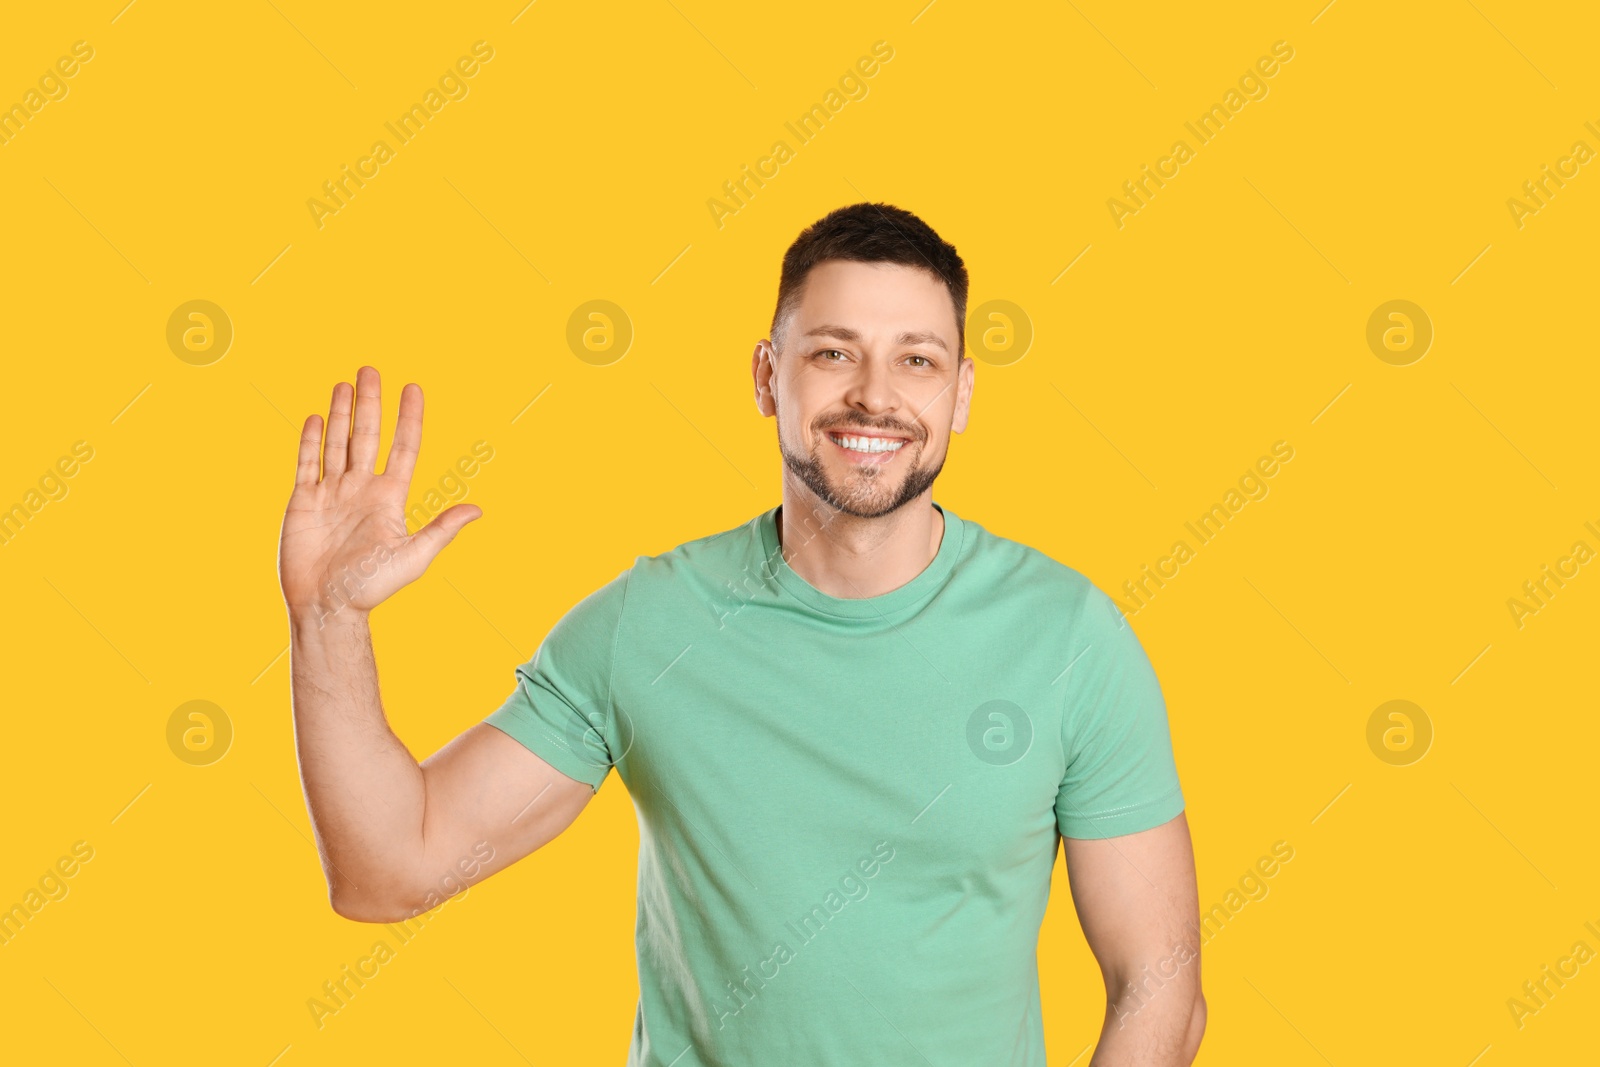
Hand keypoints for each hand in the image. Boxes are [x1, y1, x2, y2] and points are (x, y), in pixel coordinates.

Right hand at [278, 366, 479, 627]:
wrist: (327, 606)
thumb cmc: (372, 588)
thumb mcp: (414, 556)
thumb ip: (442, 529)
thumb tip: (478, 509)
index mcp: (390, 498)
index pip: (403, 448)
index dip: (409, 418)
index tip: (414, 388)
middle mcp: (361, 489)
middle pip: (368, 435)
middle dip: (370, 403)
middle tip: (371, 369)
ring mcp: (332, 493)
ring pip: (337, 442)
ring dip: (341, 413)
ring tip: (345, 384)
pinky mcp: (303, 502)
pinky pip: (307, 463)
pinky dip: (310, 440)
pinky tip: (315, 417)